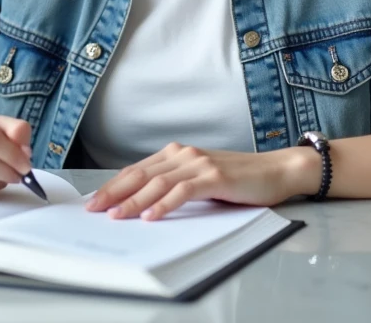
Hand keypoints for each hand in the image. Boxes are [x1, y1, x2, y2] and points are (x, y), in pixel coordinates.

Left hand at [84, 142, 317, 220]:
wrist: (276, 170)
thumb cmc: (239, 179)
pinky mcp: (214, 177)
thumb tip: (144, 203)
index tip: (96, 201)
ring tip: (116, 217)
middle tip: (95, 209)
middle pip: (140, 174)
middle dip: (114, 192)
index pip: (137, 170)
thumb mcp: (201, 179)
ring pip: (157, 183)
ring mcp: (199, 164)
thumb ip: (176, 184)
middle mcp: (184, 154)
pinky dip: (164, 204)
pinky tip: (150, 216)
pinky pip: (182, 191)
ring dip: (133, 201)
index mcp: (178, 154)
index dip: (114, 185)